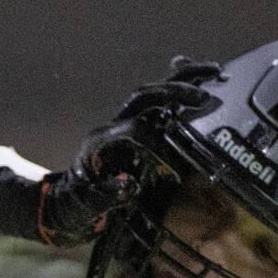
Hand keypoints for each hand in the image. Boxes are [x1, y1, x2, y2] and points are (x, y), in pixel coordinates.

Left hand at [32, 58, 222, 245]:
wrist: (63, 203)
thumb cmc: (75, 206)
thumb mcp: (86, 206)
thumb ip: (105, 196)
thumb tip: (128, 185)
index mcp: (100, 143)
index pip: (134, 129)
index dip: (158, 138)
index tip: (179, 157)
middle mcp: (111, 127)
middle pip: (143, 98)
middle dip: (174, 93)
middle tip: (205, 97)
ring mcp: (119, 124)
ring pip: (150, 93)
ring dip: (180, 81)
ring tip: (213, 71)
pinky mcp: (129, 127)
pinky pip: (153, 101)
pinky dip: (173, 85)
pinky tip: (194, 73)